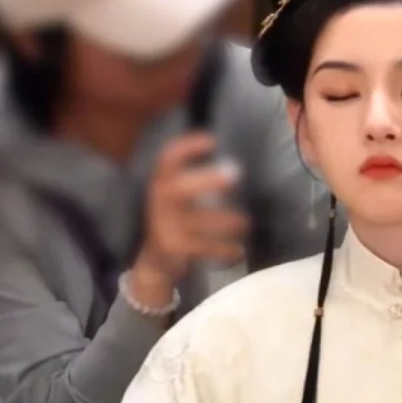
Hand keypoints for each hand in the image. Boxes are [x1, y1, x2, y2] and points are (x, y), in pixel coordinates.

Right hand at [130, 133, 246, 302]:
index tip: (212, 140)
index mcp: (161, 184)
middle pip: (181, 187)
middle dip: (208, 180)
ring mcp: (166, 225)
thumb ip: (197, 181)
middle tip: (235, 174)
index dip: (187, 147)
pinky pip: (205, 247)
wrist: (155, 261)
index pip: (168, 159)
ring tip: (245, 223)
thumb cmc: (175, 221)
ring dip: (226, 221)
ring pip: (200, 221)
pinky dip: (225, 250)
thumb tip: (234, 167)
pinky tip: (239, 252)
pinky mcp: (175, 247)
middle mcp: (160, 201)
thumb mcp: (178, 197)